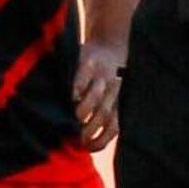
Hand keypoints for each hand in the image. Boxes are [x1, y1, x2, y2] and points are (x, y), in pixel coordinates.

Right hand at [74, 36, 127, 151]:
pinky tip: (70, 97)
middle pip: (103, 114)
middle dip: (90, 130)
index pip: (113, 127)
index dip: (100, 140)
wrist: (109, 40)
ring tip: (75, 118)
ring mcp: (100, 75)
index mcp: (118, 101)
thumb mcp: (112, 94)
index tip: (87, 147)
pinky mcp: (87, 62)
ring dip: (84, 110)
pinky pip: (82, 78)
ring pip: (95, 97)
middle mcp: (112, 89)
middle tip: (77, 137)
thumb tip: (85, 140)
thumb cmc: (106, 74)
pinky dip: (76, 88)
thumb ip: (104, 114)